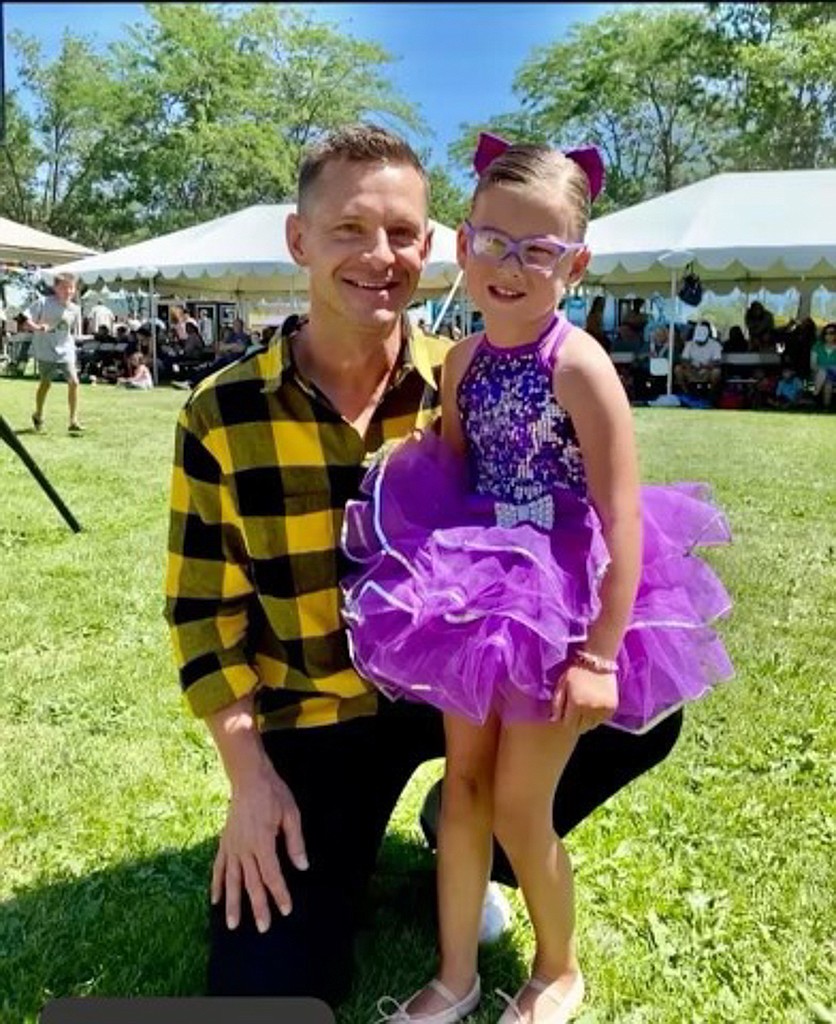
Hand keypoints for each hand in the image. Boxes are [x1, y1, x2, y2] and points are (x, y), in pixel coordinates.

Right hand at [211, 760, 308, 932]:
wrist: (249, 778)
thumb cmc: (273, 794)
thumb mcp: (291, 814)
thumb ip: (295, 842)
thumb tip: (302, 866)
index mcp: (263, 843)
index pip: (272, 875)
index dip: (279, 894)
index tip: (285, 910)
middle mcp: (245, 849)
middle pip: (251, 883)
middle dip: (258, 907)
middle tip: (263, 928)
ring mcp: (232, 847)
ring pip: (232, 881)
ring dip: (233, 904)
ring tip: (233, 925)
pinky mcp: (224, 843)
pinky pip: (218, 868)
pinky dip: (216, 885)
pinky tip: (215, 900)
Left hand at [551, 663, 617, 733]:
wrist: (598, 660)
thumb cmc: (576, 671)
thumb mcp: (562, 684)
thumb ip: (557, 703)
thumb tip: (554, 719)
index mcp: (577, 704)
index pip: (569, 725)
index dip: (565, 721)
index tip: (565, 715)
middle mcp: (591, 709)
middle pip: (581, 727)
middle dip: (575, 723)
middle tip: (574, 713)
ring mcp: (603, 709)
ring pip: (592, 725)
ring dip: (586, 721)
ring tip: (584, 709)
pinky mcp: (612, 708)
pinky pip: (602, 720)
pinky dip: (597, 717)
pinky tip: (593, 707)